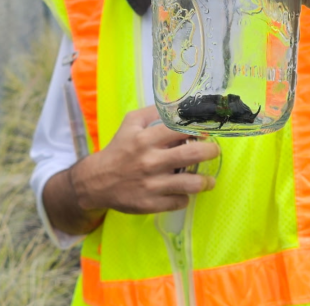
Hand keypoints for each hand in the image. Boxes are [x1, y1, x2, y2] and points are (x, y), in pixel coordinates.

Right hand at [72, 106, 218, 214]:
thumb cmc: (119, 149)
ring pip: (190, 183)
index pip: (181, 129)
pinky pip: (179, 202)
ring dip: (205, 181)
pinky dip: (185, 197)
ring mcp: (151, 184)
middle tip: (214, 151)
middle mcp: (150, 161)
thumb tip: (180, 106)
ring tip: (208, 180)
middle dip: (211, 151)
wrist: (96, 181)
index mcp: (146, 139)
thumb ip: (154, 112)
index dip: (199, 129)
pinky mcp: (150, 204)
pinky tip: (183, 192)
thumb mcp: (131, 123)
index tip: (206, 131)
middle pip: (193, 155)